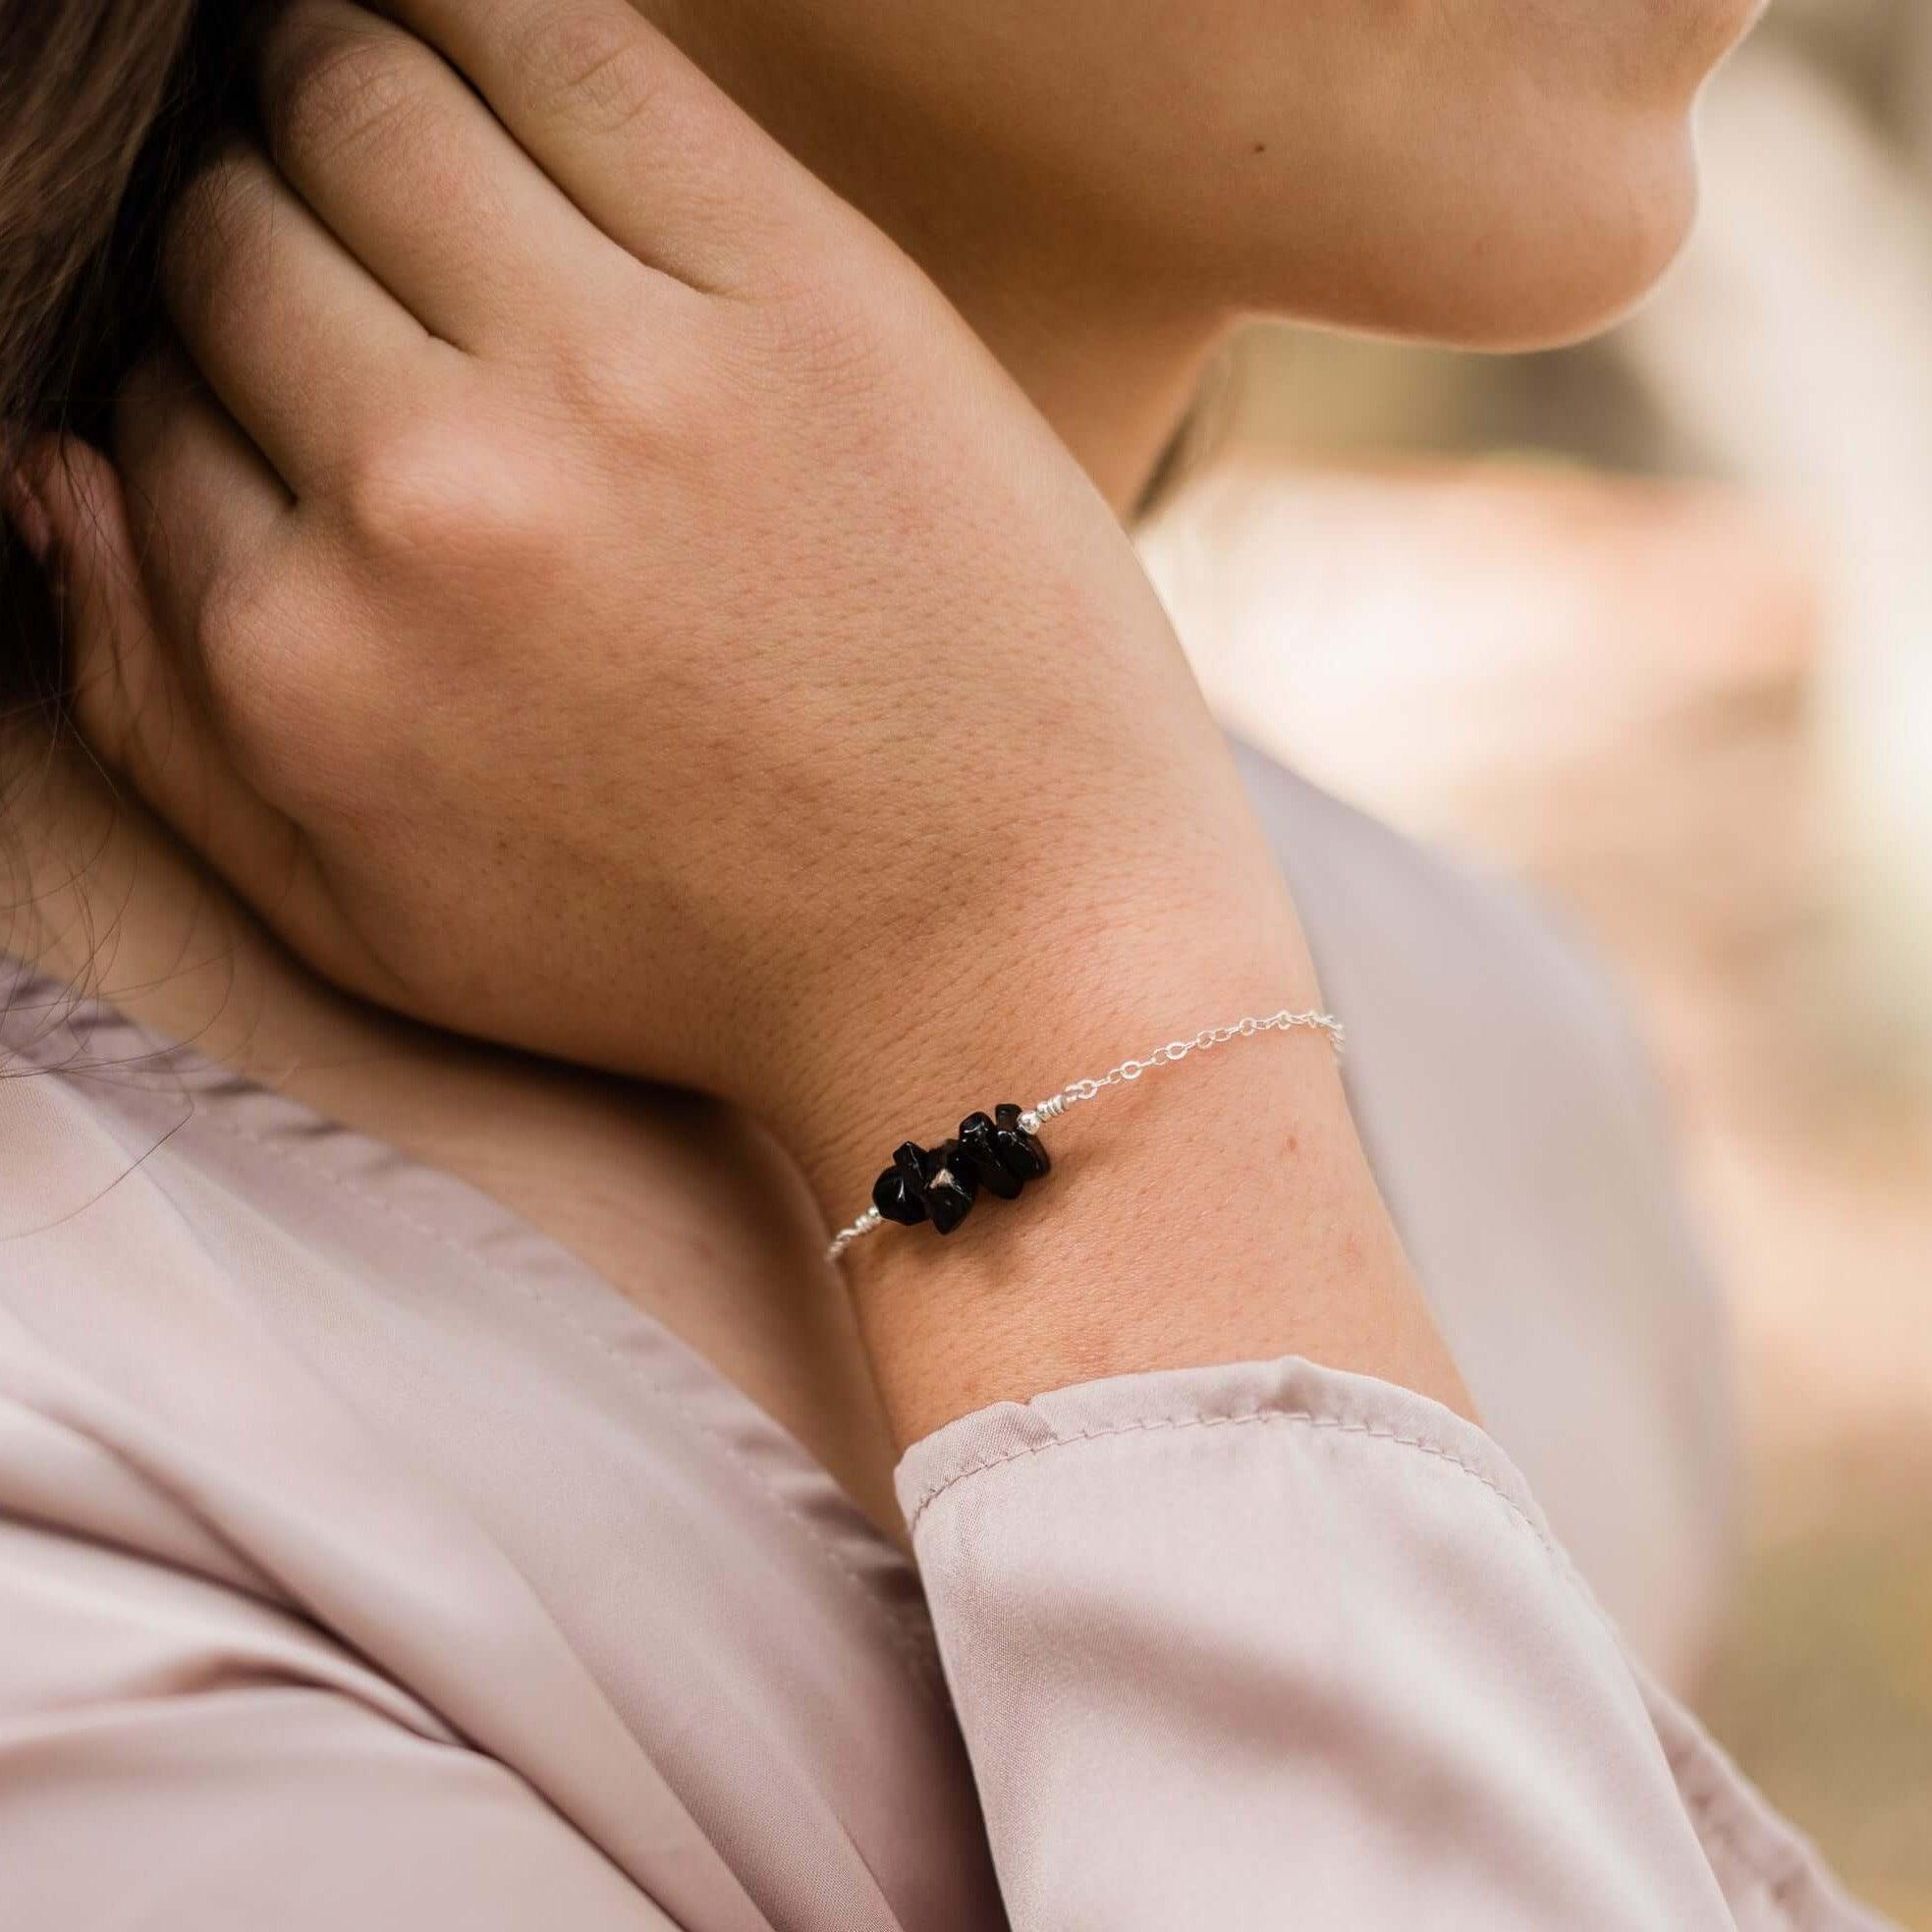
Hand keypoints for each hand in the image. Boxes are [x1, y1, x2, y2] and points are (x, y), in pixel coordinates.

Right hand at [21, 0, 1302, 1204]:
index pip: (148, 397)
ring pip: (359, 103)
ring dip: (335, 82)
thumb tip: (50, 465)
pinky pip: (565, 44)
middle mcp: (426, 500)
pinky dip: (475, 2)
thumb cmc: (691, 956)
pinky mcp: (798, 293)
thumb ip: (164, 717)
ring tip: (379, 109)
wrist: (996, 951)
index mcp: (305, 660)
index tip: (288, 356)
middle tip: (343, 241)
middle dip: (254, 220)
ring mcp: (617, 379)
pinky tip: (458, 18)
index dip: (205, 361)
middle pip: (231, 233)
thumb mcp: (377, 925)